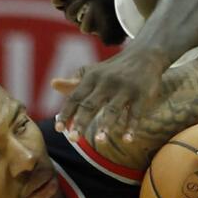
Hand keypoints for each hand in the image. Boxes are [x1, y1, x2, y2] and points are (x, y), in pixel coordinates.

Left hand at [54, 45, 168, 141]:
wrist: (145, 55)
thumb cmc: (114, 69)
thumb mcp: (94, 71)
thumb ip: (75, 81)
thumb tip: (53, 84)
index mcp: (92, 78)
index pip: (75, 98)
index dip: (66, 113)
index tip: (58, 129)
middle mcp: (106, 83)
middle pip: (90, 105)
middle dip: (81, 122)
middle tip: (72, 139)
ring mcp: (124, 88)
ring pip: (113, 110)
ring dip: (106, 126)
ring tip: (99, 141)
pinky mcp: (141, 94)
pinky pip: (135, 113)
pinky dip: (132, 127)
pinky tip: (127, 140)